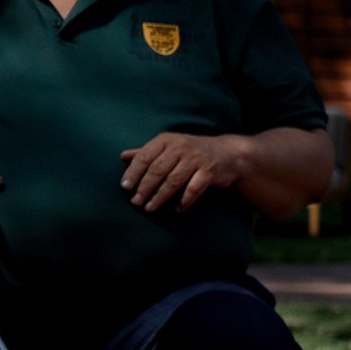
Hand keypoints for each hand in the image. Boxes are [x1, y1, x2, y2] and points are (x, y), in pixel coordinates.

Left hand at [120, 132, 249, 212]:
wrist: (227, 153)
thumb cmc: (192, 151)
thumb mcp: (169, 147)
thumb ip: (147, 152)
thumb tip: (123, 155)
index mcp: (167, 140)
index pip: (145, 156)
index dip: (133, 173)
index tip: (125, 187)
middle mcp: (181, 147)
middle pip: (157, 170)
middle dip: (145, 188)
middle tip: (135, 202)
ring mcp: (196, 159)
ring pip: (173, 181)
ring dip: (160, 196)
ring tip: (150, 208)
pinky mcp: (209, 171)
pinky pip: (193, 189)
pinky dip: (184, 201)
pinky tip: (177, 209)